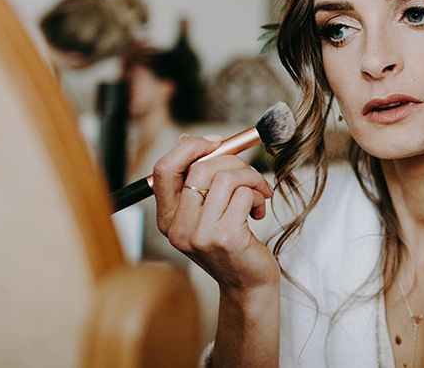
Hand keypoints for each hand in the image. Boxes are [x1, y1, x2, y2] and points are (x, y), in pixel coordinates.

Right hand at [152, 135, 279, 292]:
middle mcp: (177, 228)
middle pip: (200, 169)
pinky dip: (259, 195)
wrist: (248, 284)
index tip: (217, 143)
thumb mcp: (206, 212)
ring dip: (251, 178)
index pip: (163, 170)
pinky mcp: (225, 237)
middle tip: (249, 175)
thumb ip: (195, 180)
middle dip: (233, 162)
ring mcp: (199, 235)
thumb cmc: (230, 243)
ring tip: (258, 194)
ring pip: (225, 178)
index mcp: (167, 218)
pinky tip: (260, 211)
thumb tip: (186, 140)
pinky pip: (244, 194)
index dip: (190, 148)